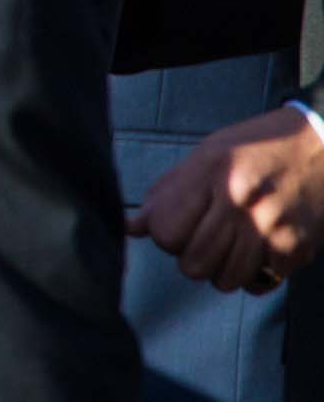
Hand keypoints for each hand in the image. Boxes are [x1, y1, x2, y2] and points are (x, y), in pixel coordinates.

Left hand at [128, 108, 323, 292]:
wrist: (323, 148)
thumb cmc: (256, 149)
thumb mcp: (206, 156)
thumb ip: (167, 193)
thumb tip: (128, 227)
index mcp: (213, 172)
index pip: (164, 232)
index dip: (165, 233)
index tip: (178, 223)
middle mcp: (242, 202)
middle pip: (192, 264)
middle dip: (190, 255)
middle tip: (204, 236)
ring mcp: (272, 229)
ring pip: (224, 281)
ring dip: (220, 269)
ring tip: (229, 243)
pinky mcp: (296, 249)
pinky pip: (257, 285)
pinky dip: (251, 275)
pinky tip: (255, 250)